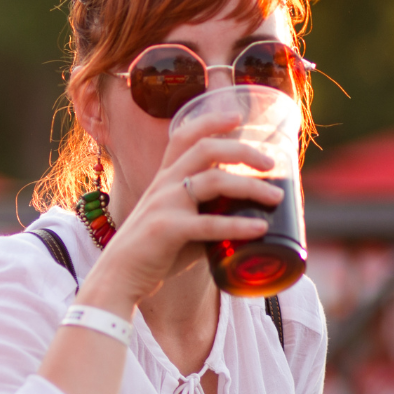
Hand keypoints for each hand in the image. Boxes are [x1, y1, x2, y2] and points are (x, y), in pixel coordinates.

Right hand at [81, 110, 281, 312]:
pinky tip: (259, 229)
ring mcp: (164, 205)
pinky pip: (209, 224)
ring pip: (213, 181)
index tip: (237, 116)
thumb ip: (207, 216)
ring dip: (250, 186)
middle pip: (206, 149)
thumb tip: (249, 221)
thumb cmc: (153, 252)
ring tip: (276, 197)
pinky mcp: (167, 230)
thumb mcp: (178, 223)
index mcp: (164, 179)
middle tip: (270, 163)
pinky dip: (238, 225)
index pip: (183, 136)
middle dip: (243, 151)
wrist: (117, 277)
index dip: (210, 121)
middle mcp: (164, 185)